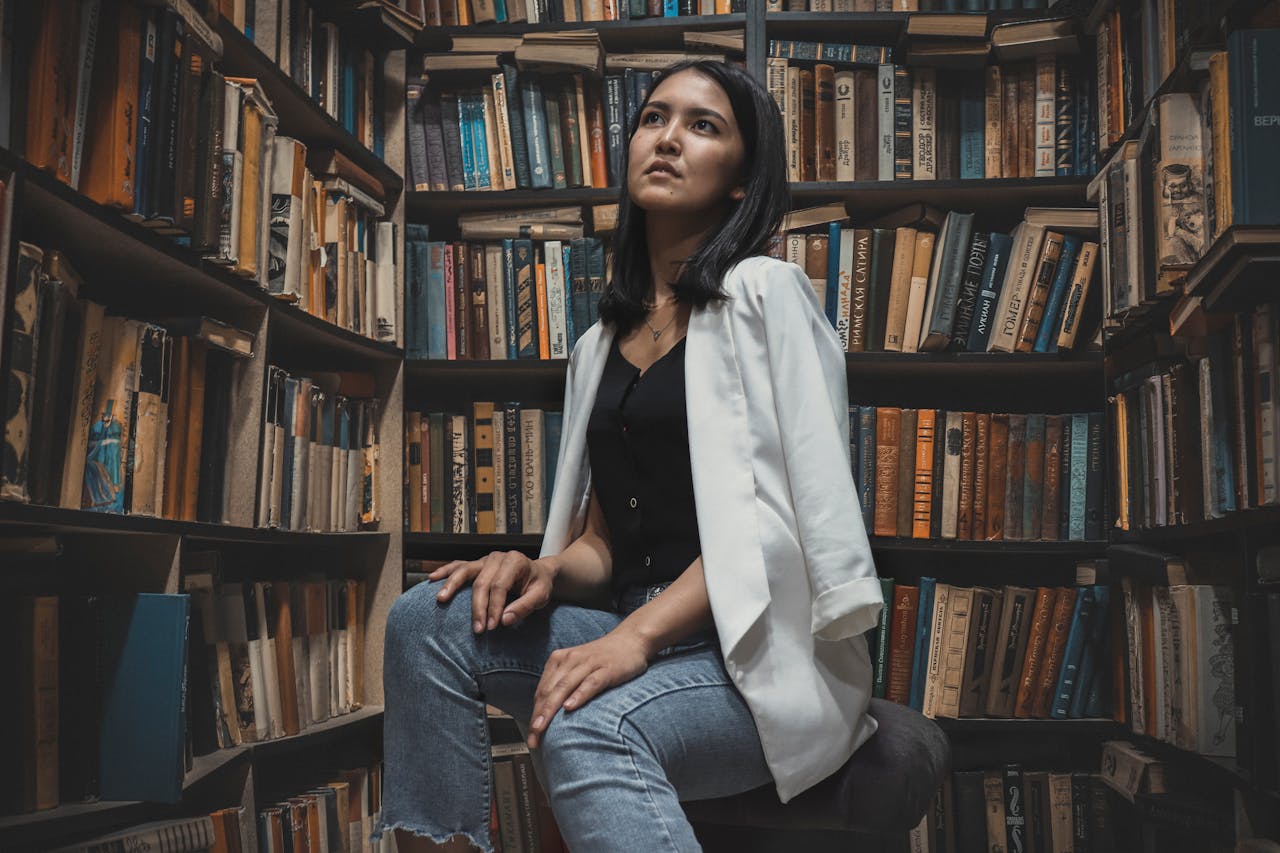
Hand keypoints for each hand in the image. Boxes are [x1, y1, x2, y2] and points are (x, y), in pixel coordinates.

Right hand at [429, 551, 557, 633]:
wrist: (538, 573)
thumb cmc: (539, 585)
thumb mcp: (541, 596)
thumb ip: (525, 607)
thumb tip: (504, 620)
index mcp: (515, 561)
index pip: (500, 586)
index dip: (495, 607)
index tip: (492, 627)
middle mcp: (497, 557)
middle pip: (481, 582)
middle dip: (478, 607)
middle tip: (478, 629)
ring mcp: (485, 559)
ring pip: (465, 571)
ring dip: (452, 585)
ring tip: (441, 599)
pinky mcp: (477, 564)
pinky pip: (458, 565)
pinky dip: (445, 571)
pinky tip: (432, 579)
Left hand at [526, 631, 650, 749]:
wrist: (631, 640)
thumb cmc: (602, 659)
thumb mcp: (577, 668)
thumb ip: (562, 686)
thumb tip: (547, 714)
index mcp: (559, 660)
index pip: (541, 691)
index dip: (534, 714)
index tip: (531, 735)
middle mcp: (570, 660)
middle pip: (549, 691)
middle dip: (538, 716)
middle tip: (533, 738)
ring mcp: (588, 663)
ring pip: (564, 687)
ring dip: (550, 709)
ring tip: (541, 728)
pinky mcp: (606, 669)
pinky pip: (590, 683)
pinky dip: (578, 695)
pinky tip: (570, 707)